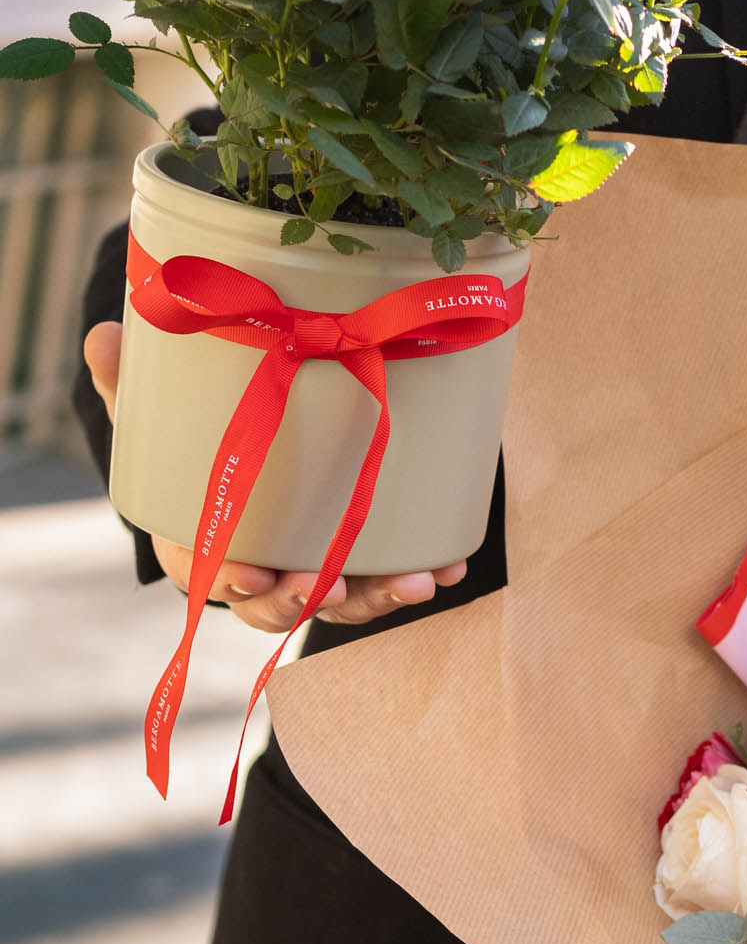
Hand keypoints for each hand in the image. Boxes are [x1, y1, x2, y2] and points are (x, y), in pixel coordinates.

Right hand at [83, 321, 467, 631]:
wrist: (245, 445)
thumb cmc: (193, 443)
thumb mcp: (154, 414)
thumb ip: (128, 385)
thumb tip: (101, 337)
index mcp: (200, 545)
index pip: (213, 577)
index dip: (232, 583)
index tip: (251, 576)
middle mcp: (259, 569)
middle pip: (281, 605)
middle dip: (308, 601)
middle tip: (329, 584)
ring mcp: (312, 568)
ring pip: (343, 599)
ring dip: (378, 597)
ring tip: (416, 583)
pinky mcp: (358, 556)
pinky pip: (387, 574)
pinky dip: (420, 573)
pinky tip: (449, 566)